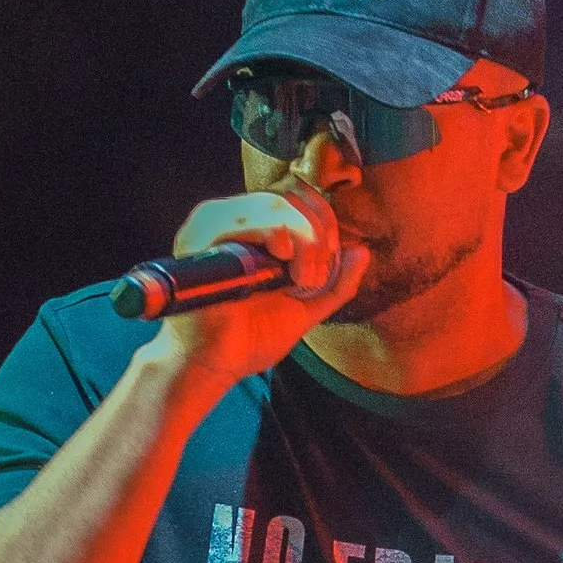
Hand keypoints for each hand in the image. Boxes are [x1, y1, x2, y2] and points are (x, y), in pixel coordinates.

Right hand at [146, 186, 368, 396]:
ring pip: (275, 203)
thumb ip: (335, 284)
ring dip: (303, 238)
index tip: (326, 262)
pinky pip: (247, 217)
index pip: (298, 196)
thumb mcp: (305, 309)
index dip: (323, 221)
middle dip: (317, 234)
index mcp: (255, 229)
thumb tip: (362, 253)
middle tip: (313, 276)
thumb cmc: (250, 339)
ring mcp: (213, 224)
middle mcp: (232, 219)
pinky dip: (276, 232)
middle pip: (291, 196)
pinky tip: (283, 261)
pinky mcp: (200, 238)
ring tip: (299, 278)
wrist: (215, 366)